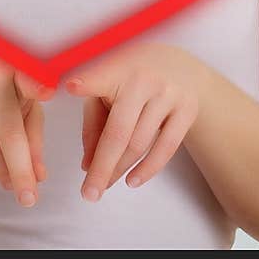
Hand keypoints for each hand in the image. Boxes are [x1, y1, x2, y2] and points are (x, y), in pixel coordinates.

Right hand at [0, 54, 55, 206]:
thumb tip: (39, 175)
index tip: (47, 91)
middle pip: (9, 131)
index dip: (36, 85)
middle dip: (20, 171)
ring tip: (7, 180)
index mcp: (19, 69)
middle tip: (29, 199)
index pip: (28, 78)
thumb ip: (33, 137)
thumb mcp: (21, 106)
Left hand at [64, 42, 200, 200]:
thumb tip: (87, 164)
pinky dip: (148, 169)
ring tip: (104, 184)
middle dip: (102, 167)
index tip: (71, 86)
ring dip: (120, 170)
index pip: (100, 77)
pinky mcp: (187, 109)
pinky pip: (167, 148)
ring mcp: (169, 94)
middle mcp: (145, 79)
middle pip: (119, 131)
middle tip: (88, 193)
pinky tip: (132, 180)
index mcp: (118, 67)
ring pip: (140, 144)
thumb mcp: (108, 86)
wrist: (181, 65)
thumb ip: (93, 120)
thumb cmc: (133, 76)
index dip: (87, 82)